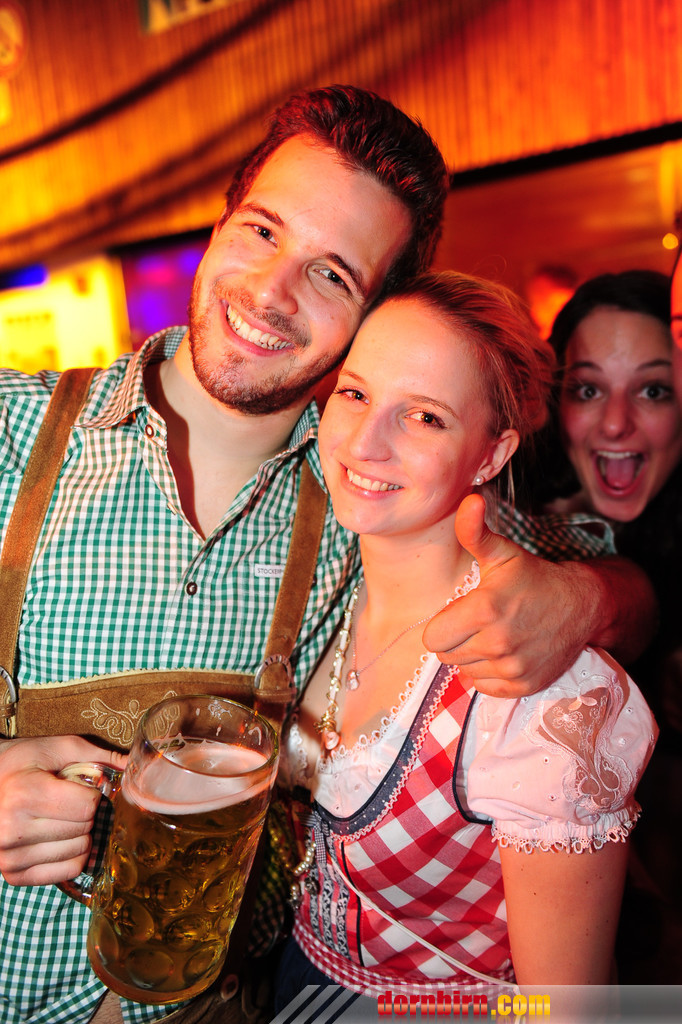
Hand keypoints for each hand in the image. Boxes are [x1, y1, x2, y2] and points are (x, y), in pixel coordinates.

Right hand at [0, 735, 126, 886]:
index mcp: (26, 794)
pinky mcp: (13, 875)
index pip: (87, 806)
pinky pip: (67, 871)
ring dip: (80, 835)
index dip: (92, 795)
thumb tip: (132, 764)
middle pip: (85, 829)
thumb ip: (95, 755)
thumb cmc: (20, 764)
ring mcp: (10, 857)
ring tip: (58, 818)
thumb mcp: (54, 748)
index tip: (79, 787)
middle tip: (66, 802)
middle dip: (86, 814)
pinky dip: (73, 855)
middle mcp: (13, 830)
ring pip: (80, 851)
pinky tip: (57, 838)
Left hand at [422, 494, 601, 696]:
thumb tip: (468, 501)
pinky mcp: (524, 686)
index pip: (432, 638)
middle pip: (446, 655)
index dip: (442, 625)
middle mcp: (498, 643)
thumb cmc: (534, 578)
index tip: (460, 613)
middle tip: (478, 623)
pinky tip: (505, 652)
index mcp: (485, 609)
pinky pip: (484, 687)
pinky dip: (489, 674)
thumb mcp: (502, 553)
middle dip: (455, 640)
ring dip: (472, 657)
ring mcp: (512, 668)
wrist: (581, 606)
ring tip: (494, 635)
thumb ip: (475, 531)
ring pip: (464, 672)